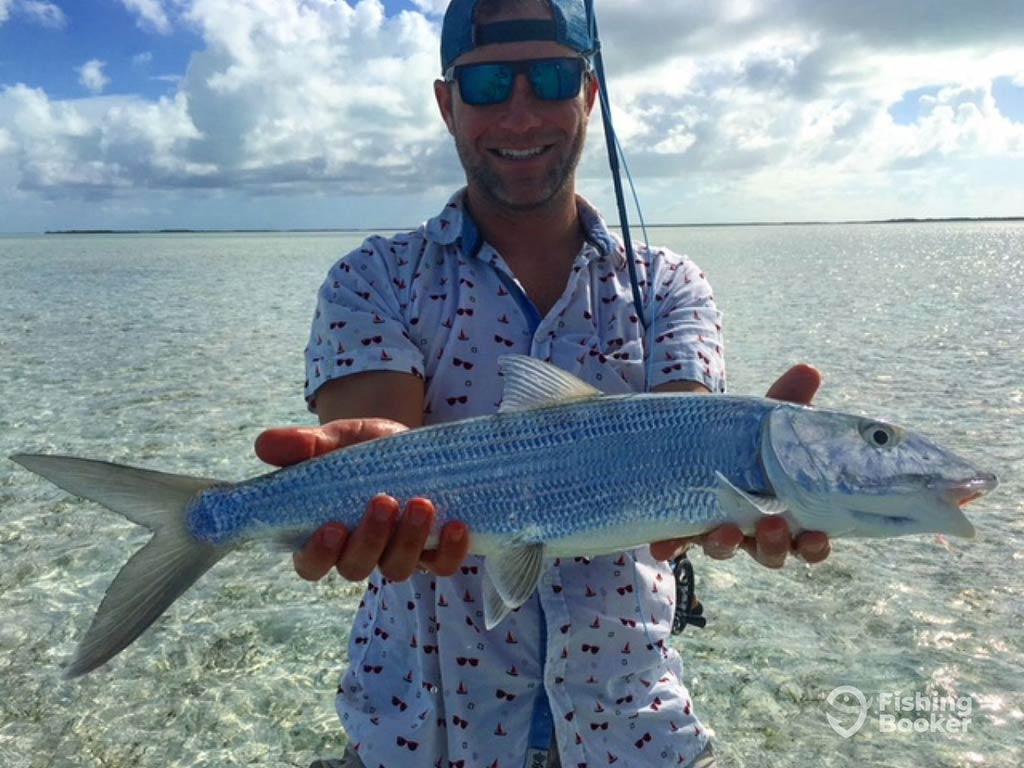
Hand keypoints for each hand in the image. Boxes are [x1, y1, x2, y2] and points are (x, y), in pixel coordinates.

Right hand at [255, 419, 470, 582]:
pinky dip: (451, 551)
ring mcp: (397, 554)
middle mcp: (358, 552)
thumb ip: (302, 445)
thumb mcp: (333, 439)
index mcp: (323, 533)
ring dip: (409, 541)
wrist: (405, 442)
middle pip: (356, 568)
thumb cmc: (358, 448)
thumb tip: (264, 444)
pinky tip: (457, 524)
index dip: (318, 554)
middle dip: (370, 539)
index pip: (310, 563)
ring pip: (398, 568)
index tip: (332, 526)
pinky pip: (442, 564)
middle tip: (383, 501)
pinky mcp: (433, 550)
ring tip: (422, 504)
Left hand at [649, 364, 831, 567]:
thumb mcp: (768, 418)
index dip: (813, 547)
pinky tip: (664, 548)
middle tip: (772, 526)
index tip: (817, 537)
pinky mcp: (683, 524)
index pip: (807, 541)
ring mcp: (717, 529)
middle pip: (769, 553)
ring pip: (725, 549)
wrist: (698, 432)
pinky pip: (677, 542)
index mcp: (785, 511)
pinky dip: (671, 546)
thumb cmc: (747, 436)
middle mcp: (753, 528)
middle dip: (773, 546)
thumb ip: (789, 399)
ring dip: (727, 545)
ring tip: (727, 531)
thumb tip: (808, 370)